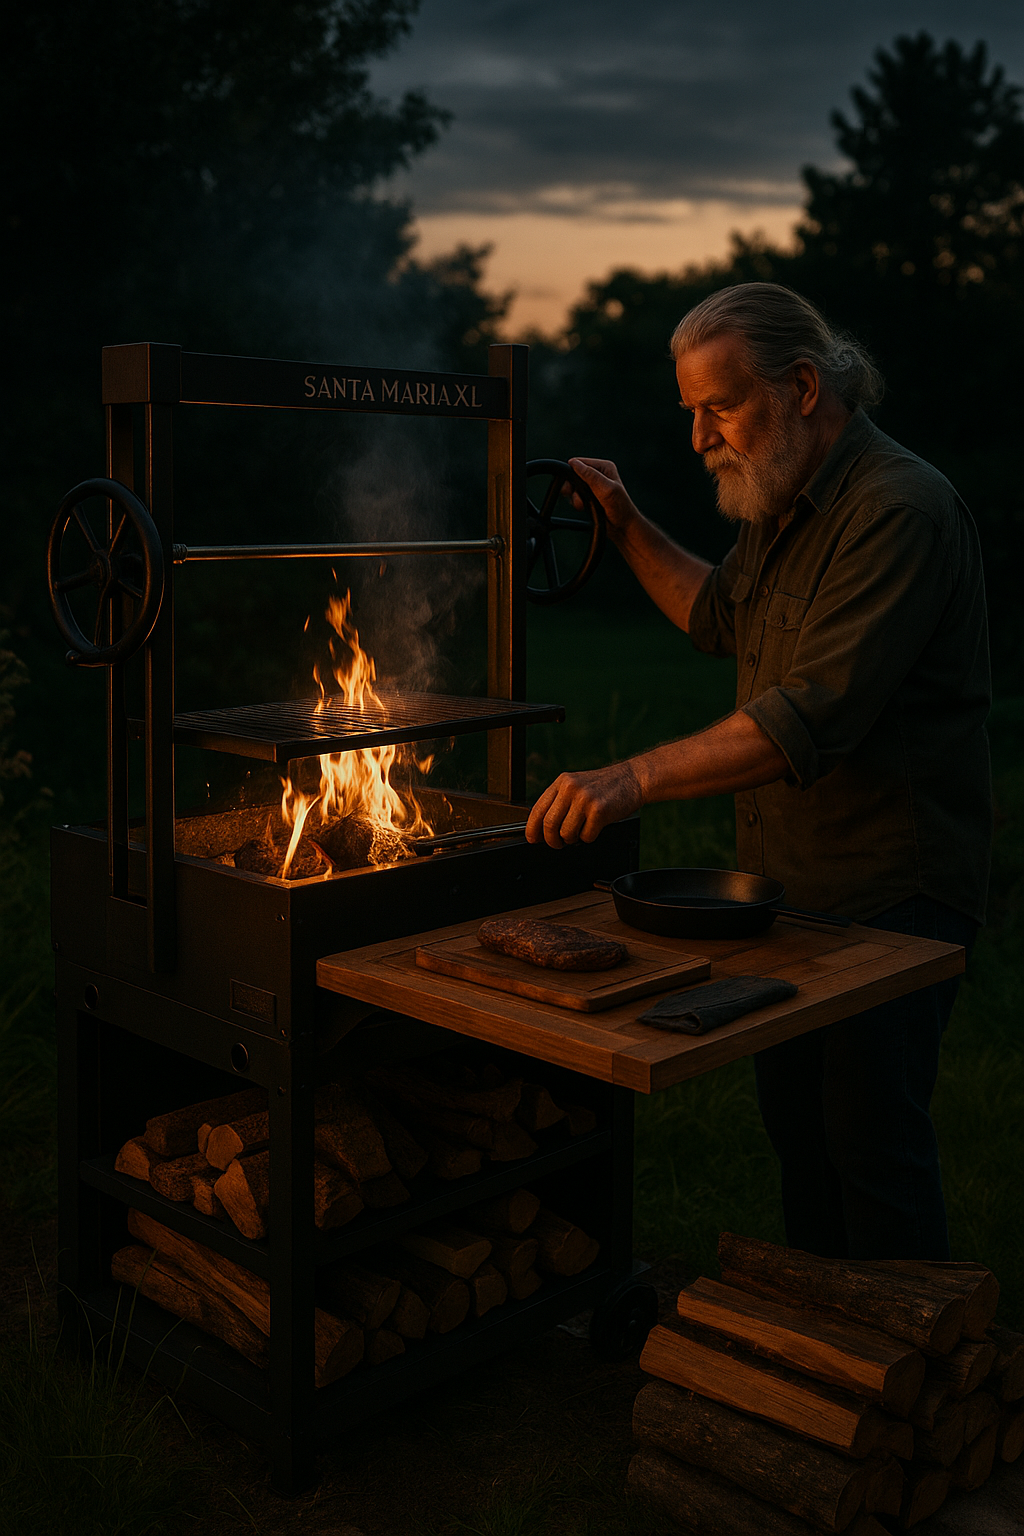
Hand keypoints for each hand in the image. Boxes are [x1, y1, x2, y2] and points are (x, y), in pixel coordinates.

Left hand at [526, 760, 644, 848]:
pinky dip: (589, 837)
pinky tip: (595, 827)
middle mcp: (570, 788)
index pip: (538, 809)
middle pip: (549, 825)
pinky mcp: (599, 811)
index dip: (532, 829)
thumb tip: (543, 828)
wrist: (633, 778)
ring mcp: (585, 799)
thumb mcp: (578, 785)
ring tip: (580, 831)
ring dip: (572, 840)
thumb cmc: (606, 786)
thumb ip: (561, 801)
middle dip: (552, 841)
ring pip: (566, 834)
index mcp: (562, 782)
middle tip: (558, 843)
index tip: (532, 839)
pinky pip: (586, 837)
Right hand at [567, 457, 639, 537]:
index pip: (580, 462)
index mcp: (604, 467)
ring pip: (574, 486)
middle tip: (576, 497)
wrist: (623, 527)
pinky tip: (583, 507)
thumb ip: (590, 476)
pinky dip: (576, 502)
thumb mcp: (606, 489)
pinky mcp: (590, 496)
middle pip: (574, 474)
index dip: (572, 473)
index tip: (572, 487)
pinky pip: (576, 495)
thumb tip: (574, 463)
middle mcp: (599, 474)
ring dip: (575, 497)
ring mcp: (594, 485)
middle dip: (573, 487)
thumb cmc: (621, 508)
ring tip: (582, 505)